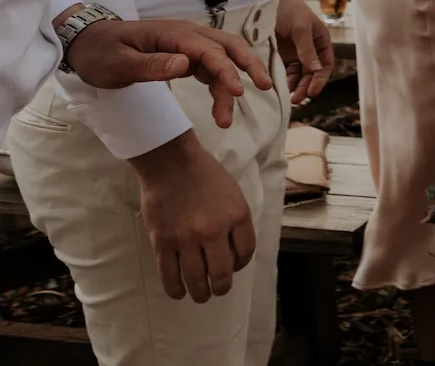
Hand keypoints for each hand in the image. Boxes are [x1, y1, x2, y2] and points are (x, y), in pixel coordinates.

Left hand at [60, 15, 273, 130]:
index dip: (226, 70)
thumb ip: (152, 65)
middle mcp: (186, 35)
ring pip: (221, 59)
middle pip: (228, 46)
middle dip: (249, 65)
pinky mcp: (184, 56)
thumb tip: (186, 66)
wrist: (87, 43)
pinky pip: (210, 67)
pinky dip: (220, 83)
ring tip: (227, 118)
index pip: (209, 50)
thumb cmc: (100, 53)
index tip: (238, 93)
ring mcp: (186, 45)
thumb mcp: (119, 64)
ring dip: (231, 84)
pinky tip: (222, 102)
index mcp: (173, 34)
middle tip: (265, 88)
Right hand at [129, 130, 255, 301]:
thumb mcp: (233, 194)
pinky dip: (174, 288)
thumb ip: (236, 221)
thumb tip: (234, 251)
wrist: (171, 163)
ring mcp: (186, 239)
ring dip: (200, 292)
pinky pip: (169, 274)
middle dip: (222, 286)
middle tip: (218, 290)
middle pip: (222, 271)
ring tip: (201, 296)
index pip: (246, 252)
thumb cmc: (205, 175)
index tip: (235, 267)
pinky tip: (178, 293)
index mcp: (237, 216)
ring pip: (196, 278)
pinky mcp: (163, 242)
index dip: (242, 264)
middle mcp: (214, 231)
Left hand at [275, 0, 334, 103]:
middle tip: (297, 99)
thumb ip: (307, 49)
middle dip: (306, 86)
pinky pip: (283, 70)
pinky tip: (278, 87)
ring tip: (288, 96)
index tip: (312, 92)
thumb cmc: (289, 9)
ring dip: (295, 85)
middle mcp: (310, 49)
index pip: (325, 65)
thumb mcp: (300, 28)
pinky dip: (282, 80)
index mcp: (321, 41)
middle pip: (311, 73)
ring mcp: (294, 52)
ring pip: (298, 74)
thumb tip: (316, 70)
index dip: (320, 79)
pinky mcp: (279, 54)